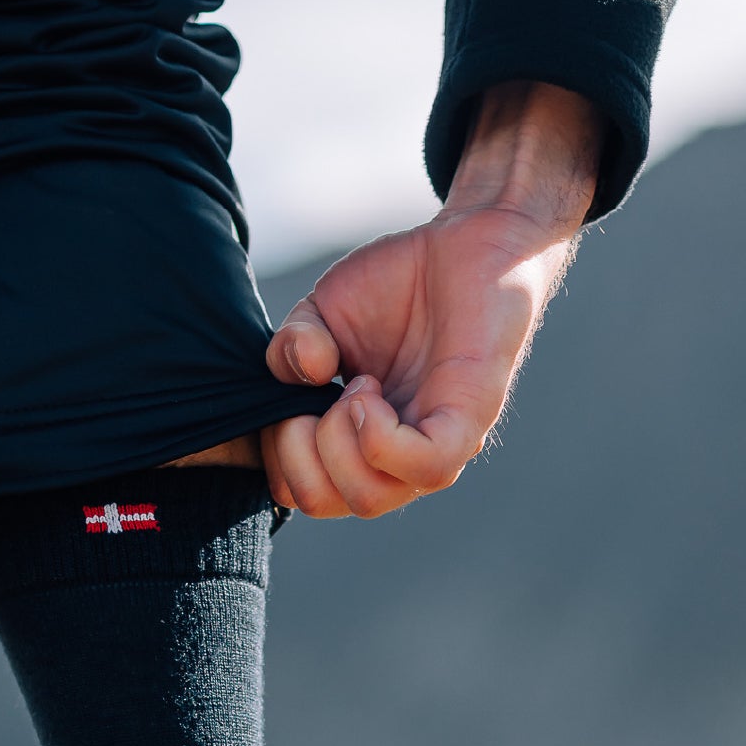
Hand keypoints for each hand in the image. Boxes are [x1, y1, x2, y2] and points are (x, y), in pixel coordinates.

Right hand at [263, 81, 602, 517]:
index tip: (297, 392)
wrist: (467, 242)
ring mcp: (433, 443)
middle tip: (321, 393)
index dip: (277, 451)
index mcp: (360, 440)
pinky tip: (370, 388)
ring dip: (338, 439)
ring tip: (359, 384)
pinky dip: (379, 437)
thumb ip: (291, 349)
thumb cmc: (399, 284)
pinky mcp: (468, 422)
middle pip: (327, 503)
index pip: (303, 491)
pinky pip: (425, 467)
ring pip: (369, 498)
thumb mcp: (321, 312)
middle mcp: (397, 455)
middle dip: (298, 450)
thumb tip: (300, 377)